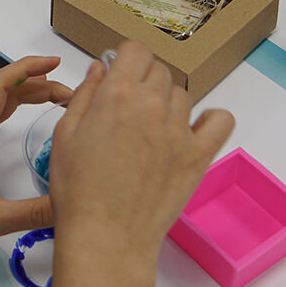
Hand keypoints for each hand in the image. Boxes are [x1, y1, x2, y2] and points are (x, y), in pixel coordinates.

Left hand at [0, 55, 69, 262]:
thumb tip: (67, 206)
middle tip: (61, 90)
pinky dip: (1, 113)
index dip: (28, 68)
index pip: (0, 86)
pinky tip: (8, 126)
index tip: (53, 63)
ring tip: (43, 98)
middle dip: (32, 82)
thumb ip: (32, 214)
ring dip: (16, 95)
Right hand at [46, 41, 234, 267]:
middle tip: (128, 107)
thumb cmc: (79, 191)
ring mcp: (180, 129)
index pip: (135, 50)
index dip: (126, 58)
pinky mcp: (198, 155)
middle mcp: (153, 104)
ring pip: (182, 94)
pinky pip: (220, 120)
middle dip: (143, 80)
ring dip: (167, 103)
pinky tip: (191, 131)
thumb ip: (85, 94)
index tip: (120, 71)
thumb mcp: (65, 134)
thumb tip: (100, 69)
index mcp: (118, 94)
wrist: (106, 236)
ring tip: (150, 130)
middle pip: (159, 70)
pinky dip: (210, 119)